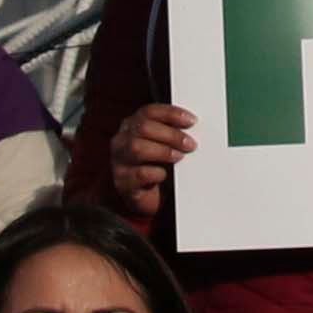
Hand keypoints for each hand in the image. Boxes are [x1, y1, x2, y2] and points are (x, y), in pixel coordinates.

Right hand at [107, 102, 197, 218]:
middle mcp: (122, 140)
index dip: (171, 114)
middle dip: (171, 135)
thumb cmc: (160, 167)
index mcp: (133, 125)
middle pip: (144, 128)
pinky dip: (155, 173)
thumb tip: (193, 127)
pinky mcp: (122, 182)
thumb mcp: (166, 146)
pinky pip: (139, 174)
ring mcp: (119, 161)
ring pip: (137, 148)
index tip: (192, 121)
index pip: (149, 112)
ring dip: (163, 152)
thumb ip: (174, 134)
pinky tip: (164, 175)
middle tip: (190, 144)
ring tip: (179, 158)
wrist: (152, 200)